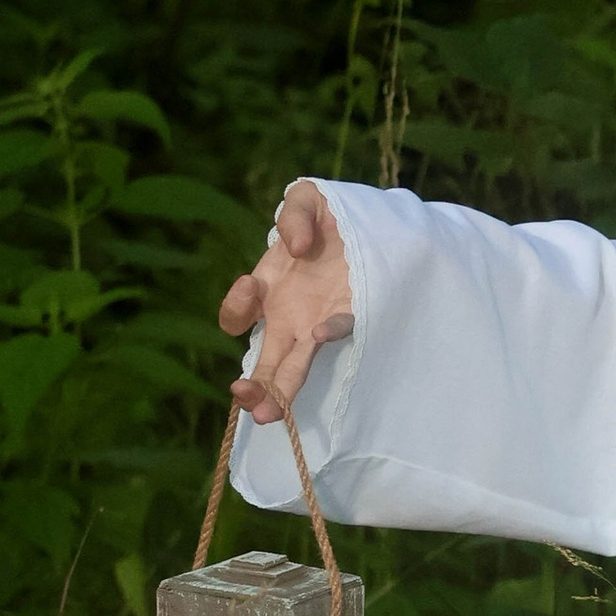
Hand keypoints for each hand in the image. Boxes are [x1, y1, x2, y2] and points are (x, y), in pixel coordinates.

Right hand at [217, 182, 353, 424]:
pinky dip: (331, 331)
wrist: (379, 225)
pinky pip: (339, 329)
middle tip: (247, 401)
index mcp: (267, 291)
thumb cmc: (332, 217)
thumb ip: (294, 215)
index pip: (237, 316)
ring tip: (271, 413)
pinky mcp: (352, 316)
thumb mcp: (308, 202)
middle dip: (253, 385)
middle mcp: (289, 316)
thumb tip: (293, 246)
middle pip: (263, 360)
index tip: (249, 287)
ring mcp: (318, 323)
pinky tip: (321, 334)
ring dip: (281, 390)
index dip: (236, 309)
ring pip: (293, 366)